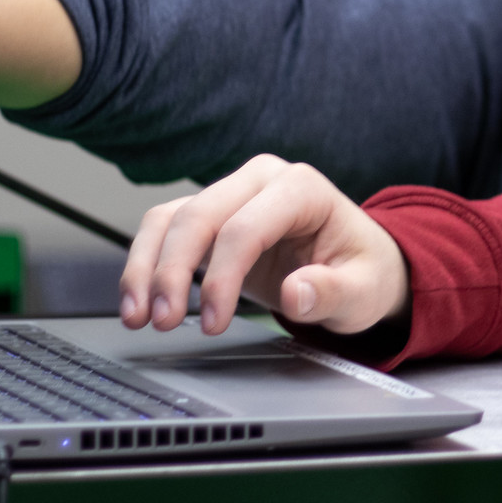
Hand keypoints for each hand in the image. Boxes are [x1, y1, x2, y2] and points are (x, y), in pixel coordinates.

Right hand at [120, 155, 410, 337]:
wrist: (358, 263)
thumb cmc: (363, 271)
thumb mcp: (363, 290)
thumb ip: (333, 293)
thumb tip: (295, 293)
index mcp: (302, 188)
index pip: (245, 227)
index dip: (222, 276)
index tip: (213, 322)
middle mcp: (262, 180)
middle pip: (199, 216)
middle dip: (171, 271)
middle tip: (163, 321)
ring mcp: (233, 193)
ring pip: (171, 219)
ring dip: (146, 267)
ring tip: (137, 317)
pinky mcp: (212, 216)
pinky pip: (165, 230)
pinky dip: (146, 264)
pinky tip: (139, 303)